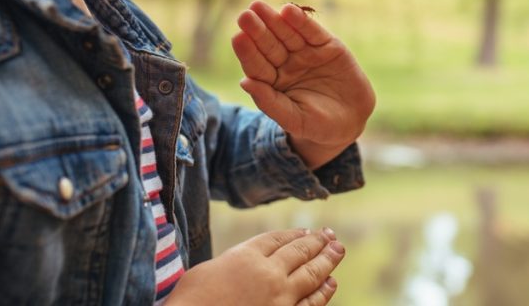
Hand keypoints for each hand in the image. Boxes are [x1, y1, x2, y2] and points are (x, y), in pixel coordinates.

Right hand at [164, 228, 344, 305]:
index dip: (294, 234)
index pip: (277, 239)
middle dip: (318, 242)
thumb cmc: (190, 301)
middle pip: (300, 252)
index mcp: (246, 256)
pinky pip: (311, 303)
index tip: (306, 231)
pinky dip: (323, 291)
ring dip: (328, 260)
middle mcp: (268, 273)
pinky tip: (331, 283)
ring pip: (311, 273)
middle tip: (331, 235)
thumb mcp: (206, 271)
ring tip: (338, 250)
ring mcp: (280, 298)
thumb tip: (244, 263)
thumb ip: (231, 262)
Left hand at [231, 0, 375, 168]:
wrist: (352, 121)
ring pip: (288, 34)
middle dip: (257, 31)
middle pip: (269, 45)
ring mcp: (306, 53)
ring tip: (259, 7)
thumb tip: (244, 82)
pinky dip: (302, 22)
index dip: (248, 52)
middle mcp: (286, 64)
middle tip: (245, 16)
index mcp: (272, 81)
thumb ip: (269, 102)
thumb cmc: (317, 125)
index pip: (257, 65)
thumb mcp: (293, 119)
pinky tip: (289, 11)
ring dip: (275, 20)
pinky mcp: (326, 45)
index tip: (238, 38)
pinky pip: (312, 32)